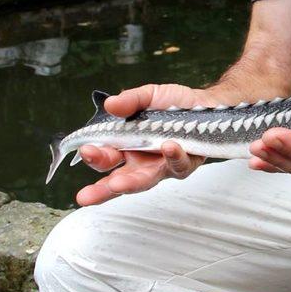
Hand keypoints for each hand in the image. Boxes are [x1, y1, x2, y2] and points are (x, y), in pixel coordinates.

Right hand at [76, 84, 214, 205]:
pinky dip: (173, 156)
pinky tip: (169, 147)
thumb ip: (130, 100)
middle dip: (102, 189)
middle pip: (119, 180)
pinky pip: (179, 165)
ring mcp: (163, 166)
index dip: (94, 157)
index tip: (85, 150)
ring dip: (131, 182)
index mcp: (127, 147)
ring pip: (146, 180)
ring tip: (119, 183)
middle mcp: (142, 162)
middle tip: (87, 195)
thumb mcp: (148, 96)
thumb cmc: (173, 105)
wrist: (205, 104)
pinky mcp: (186, 164)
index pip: (104, 158)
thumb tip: (111, 104)